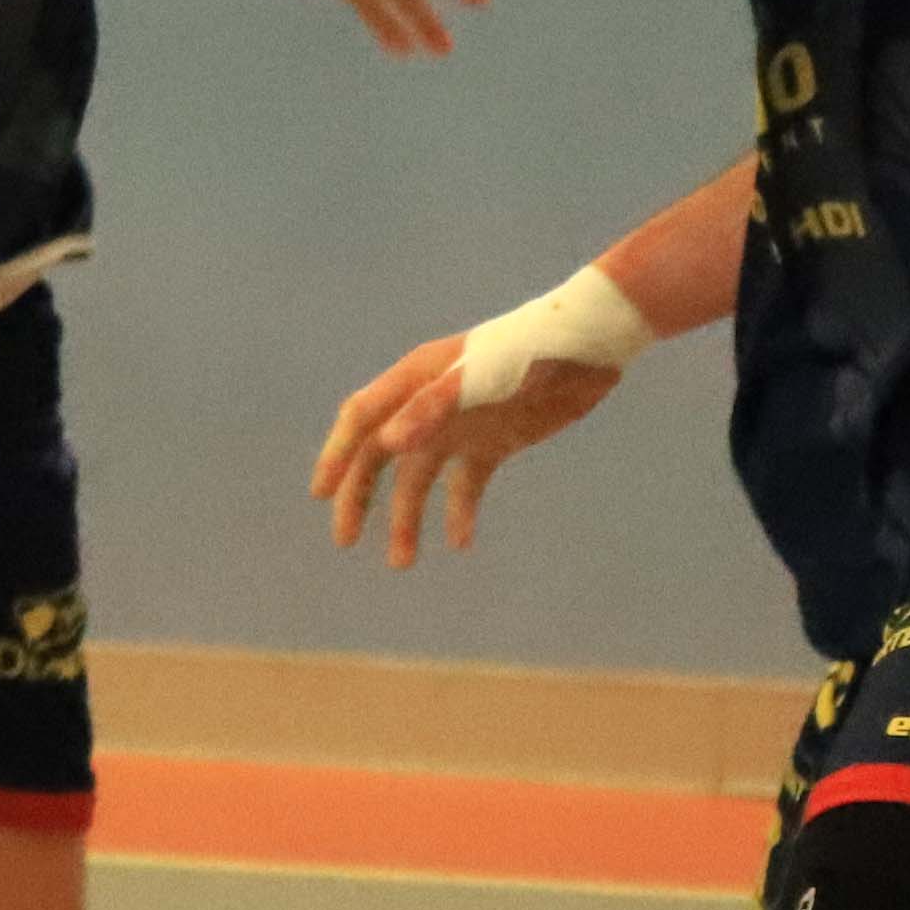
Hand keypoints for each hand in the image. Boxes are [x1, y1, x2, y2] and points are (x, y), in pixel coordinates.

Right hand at [313, 333, 618, 566]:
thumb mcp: (477, 377)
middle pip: (380, 455)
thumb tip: (386, 444)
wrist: (587, 347)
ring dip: (407, 517)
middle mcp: (428, 405)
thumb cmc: (527, 351)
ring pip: (419, 479)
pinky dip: (459, 512)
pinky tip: (460, 542)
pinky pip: (466, 485)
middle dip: (359, 497)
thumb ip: (431, 407)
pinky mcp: (493, 443)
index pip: (362, 420)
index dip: (338, 455)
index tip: (322, 494)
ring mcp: (460, 426)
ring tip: (401, 562)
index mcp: (414, 380)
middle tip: (345, 539)